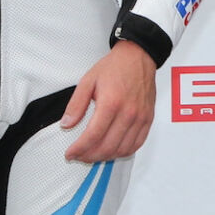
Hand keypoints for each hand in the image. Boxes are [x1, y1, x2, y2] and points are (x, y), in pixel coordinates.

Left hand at [61, 40, 156, 162]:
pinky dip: (123, 152)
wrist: (139, 57)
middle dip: (90, 156)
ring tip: (93, 154)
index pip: (93, 136)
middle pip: (108, 147)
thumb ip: (76, 105)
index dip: (79, 149)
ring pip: (122, 149)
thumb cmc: (114, 67)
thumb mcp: (88, 81)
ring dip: (105, 157)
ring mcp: (140, 118)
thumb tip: (66, 125)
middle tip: (79, 155)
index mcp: (111, 103)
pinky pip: (137, 144)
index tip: (70, 154)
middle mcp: (128, 113)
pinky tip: (112, 150)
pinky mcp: (148, 119)